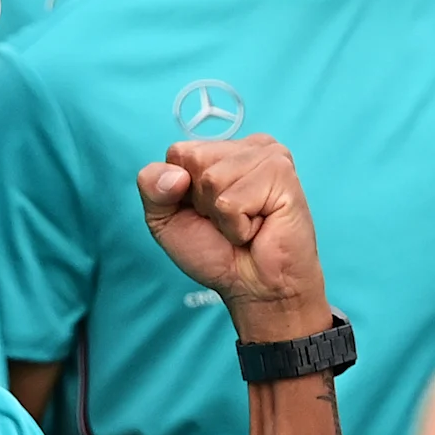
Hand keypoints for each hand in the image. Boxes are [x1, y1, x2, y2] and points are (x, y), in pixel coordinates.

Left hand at [139, 135, 329, 340]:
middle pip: (195, 160)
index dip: (180, 191)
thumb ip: (152, 187)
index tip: (207, 212)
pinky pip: (232, 201)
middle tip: (230, 220)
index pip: (178, 152)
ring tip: (246, 226)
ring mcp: (268, 156)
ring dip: (223, 216)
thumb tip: (174, 176)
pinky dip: (237, 226)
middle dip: (203, 202)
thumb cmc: (218, 253)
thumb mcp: (167, 219)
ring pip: (213, 179)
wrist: (256, 287)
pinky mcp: (282, 174)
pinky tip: (259, 228)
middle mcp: (247, 147)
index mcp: (223, 150)